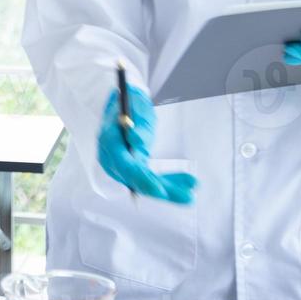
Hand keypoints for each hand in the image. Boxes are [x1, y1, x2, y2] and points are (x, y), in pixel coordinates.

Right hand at [97, 87, 196, 203]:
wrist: (126, 102)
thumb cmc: (130, 102)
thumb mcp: (134, 106)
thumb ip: (136, 124)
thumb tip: (136, 140)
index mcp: (108, 140)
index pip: (123, 165)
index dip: (141, 178)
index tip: (159, 190)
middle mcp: (112, 157)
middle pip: (135, 178)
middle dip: (162, 189)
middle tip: (188, 197)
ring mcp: (121, 164)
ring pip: (145, 181)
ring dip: (170, 187)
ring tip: (192, 192)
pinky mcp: (133, 167)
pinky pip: (150, 177)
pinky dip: (169, 180)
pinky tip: (188, 182)